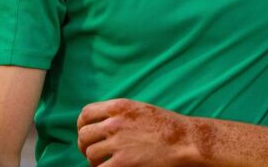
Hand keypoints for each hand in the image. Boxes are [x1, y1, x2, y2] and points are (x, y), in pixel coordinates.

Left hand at [77, 99, 195, 166]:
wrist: (185, 141)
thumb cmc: (167, 126)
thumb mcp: (141, 109)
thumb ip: (119, 114)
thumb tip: (99, 124)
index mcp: (119, 106)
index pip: (86, 114)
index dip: (82, 126)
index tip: (87, 134)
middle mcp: (115, 123)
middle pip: (84, 135)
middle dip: (86, 146)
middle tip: (94, 153)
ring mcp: (117, 143)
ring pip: (90, 154)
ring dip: (95, 161)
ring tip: (106, 163)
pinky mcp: (122, 163)